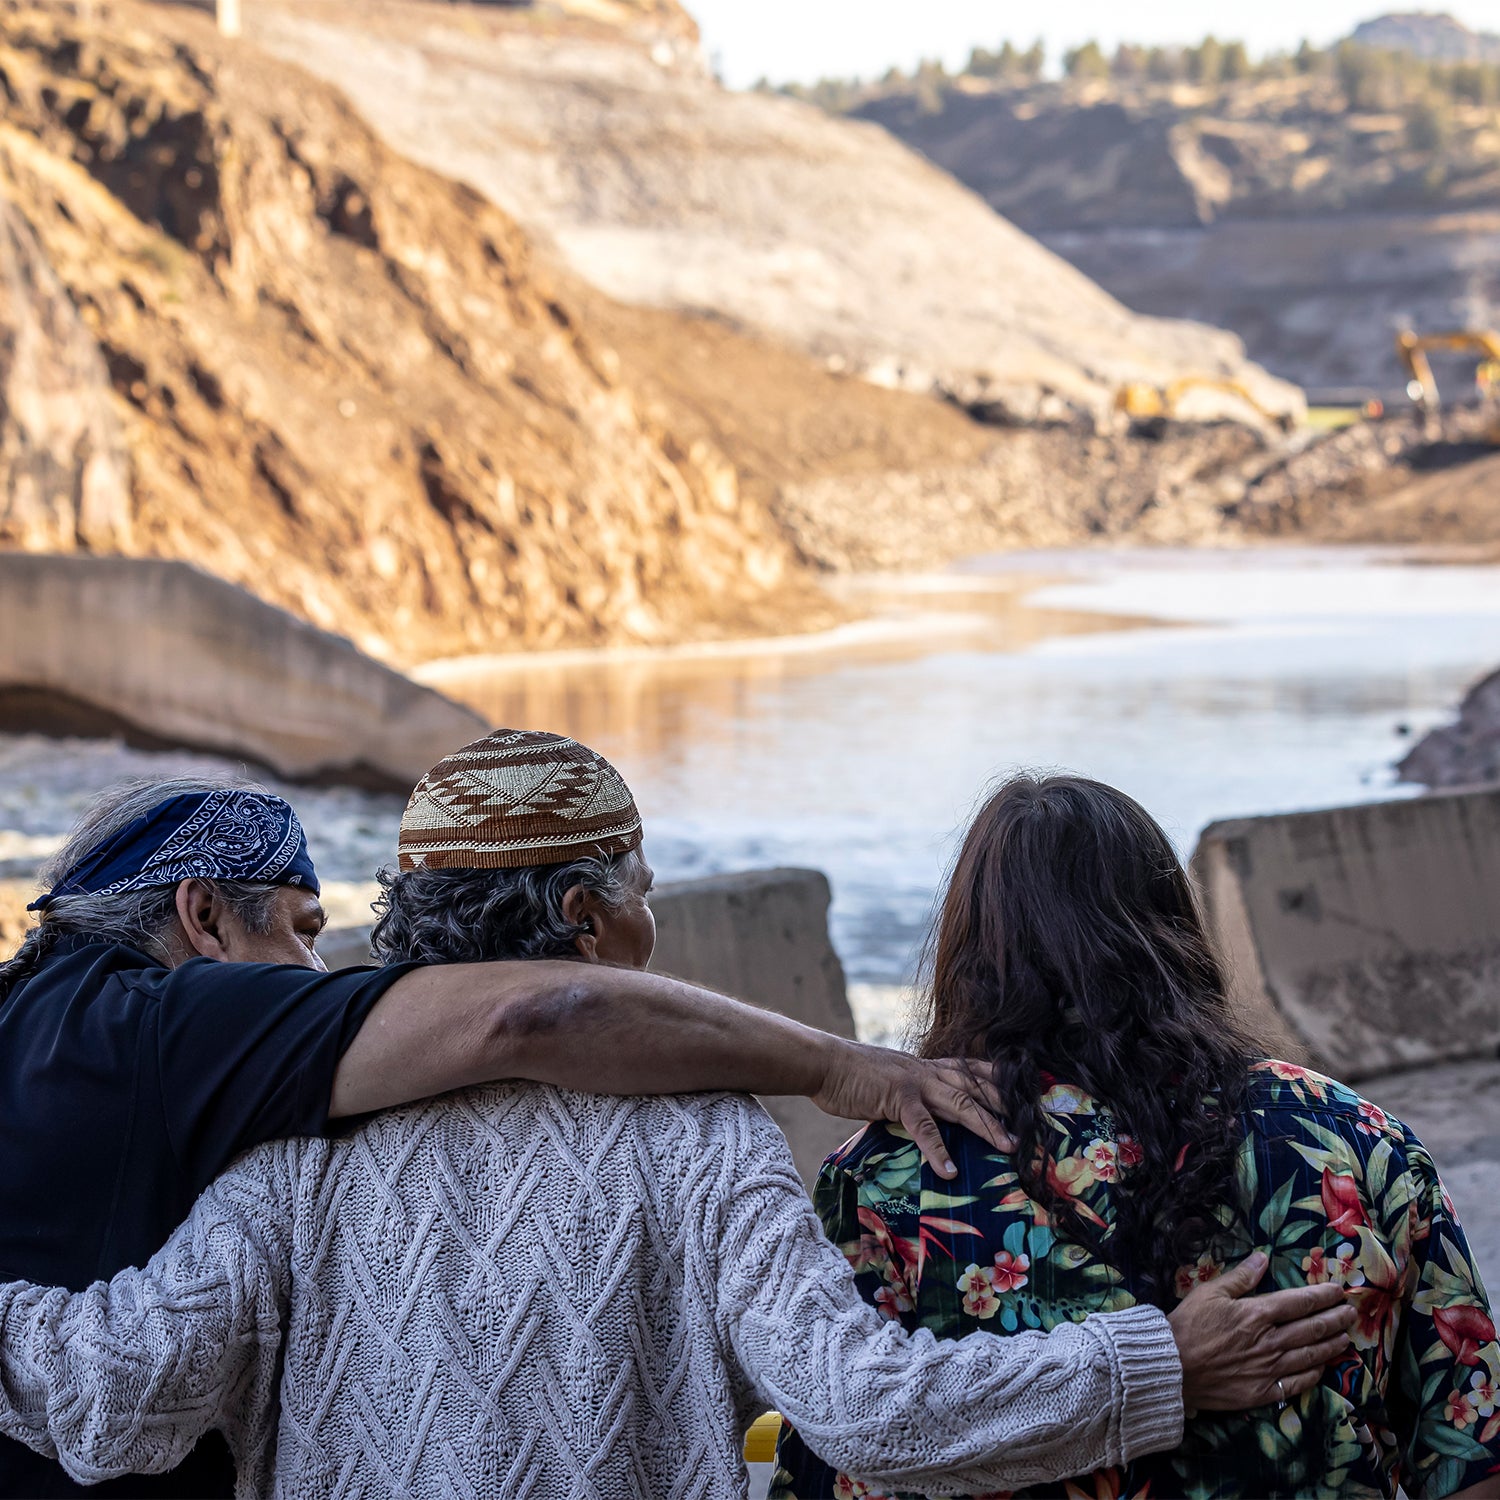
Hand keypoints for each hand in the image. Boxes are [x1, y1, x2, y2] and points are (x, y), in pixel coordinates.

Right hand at [810, 1041, 1013, 1176]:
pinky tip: (949, 1169)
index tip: (1024, 1091)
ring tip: (1007, 1147)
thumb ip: (912, 1096)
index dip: (999, 1079)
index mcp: (927, 1067)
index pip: (972, 1069)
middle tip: (1029, 1126)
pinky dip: (937, 1149)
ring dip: (987, 1125)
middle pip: (976, 1086)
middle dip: (1005, 1106)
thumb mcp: (891, 1082)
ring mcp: (915, 1082)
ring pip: (961, 1102)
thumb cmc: (854, 1075)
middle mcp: (928, 1071)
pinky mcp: (897, 1097)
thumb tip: (925, 1117)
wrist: (825, 1063)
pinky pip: (923, 1126)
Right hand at [1169, 1251, 1355, 1411]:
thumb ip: (1240, 1277)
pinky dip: (1312, 1374)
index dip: (1321, 1296)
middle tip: (1352, 1313)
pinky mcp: (1263, 1391)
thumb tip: (1263, 1258)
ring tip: (1345, 1338)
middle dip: (1334, 1319)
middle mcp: (1270, 1341)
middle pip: (1311, 1329)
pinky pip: (1297, 1383)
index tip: (1338, 1291)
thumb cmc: (1189, 1324)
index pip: (1298, 1302)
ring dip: (1330, 1346)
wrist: (1173, 1366)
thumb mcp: (1210, 1292)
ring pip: (1310, 1356)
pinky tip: (1321, 1368)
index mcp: (1257, 1314)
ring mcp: (1269, 1369)